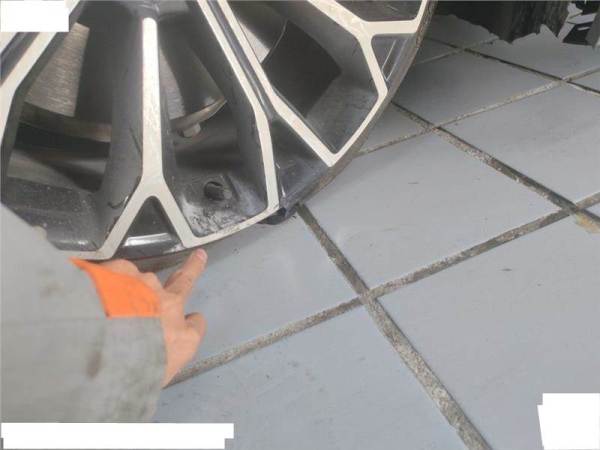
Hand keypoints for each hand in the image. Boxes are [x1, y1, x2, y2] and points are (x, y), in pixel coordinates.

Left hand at [101, 249, 206, 385]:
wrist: (92, 347)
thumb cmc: (123, 375)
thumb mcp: (147, 381)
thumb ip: (151, 363)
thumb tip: (138, 362)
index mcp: (182, 339)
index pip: (195, 325)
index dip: (189, 322)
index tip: (187, 320)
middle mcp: (169, 306)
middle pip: (185, 282)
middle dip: (192, 268)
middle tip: (197, 257)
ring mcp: (146, 285)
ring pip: (143, 280)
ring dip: (132, 286)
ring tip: (110, 296)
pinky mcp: (121, 271)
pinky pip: (117, 271)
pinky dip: (107, 279)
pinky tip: (92, 290)